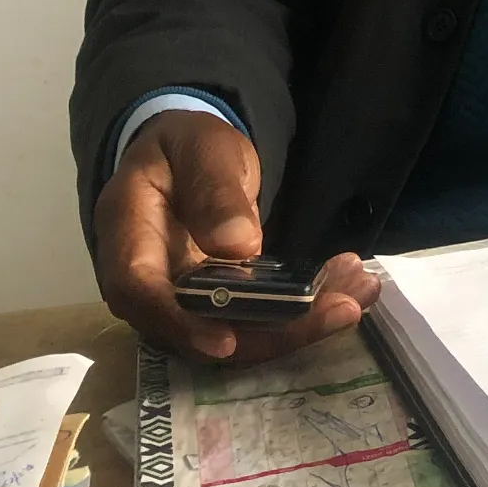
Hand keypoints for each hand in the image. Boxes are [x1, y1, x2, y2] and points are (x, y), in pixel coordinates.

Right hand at [93, 111, 379, 364]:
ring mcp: (184, 301)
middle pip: (198, 329)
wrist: (189, 156)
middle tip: (342, 309)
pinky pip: (256, 320)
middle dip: (273, 332)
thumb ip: (214, 191)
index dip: (179, 325)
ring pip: (236, 333)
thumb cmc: (186, 145)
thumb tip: (236, 246)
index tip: (226, 341)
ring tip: (360, 292)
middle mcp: (150, 282)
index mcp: (127, 236)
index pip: (138, 292)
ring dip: (301, 324)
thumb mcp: (202, 148)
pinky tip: (351, 288)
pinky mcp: (219, 306)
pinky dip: (304, 311)